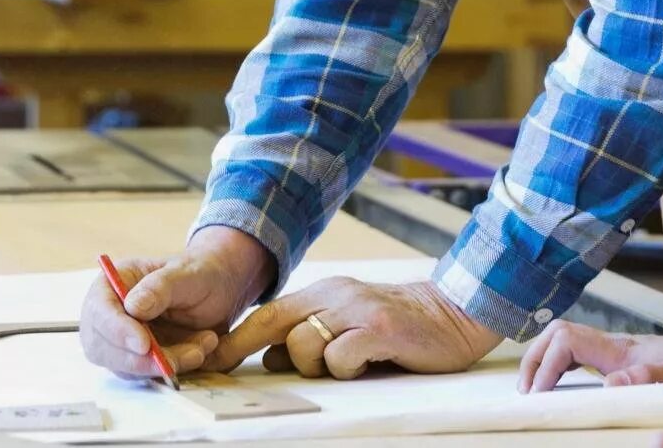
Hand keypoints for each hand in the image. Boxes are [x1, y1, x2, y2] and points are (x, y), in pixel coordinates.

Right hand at [79, 226, 270, 379]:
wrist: (219, 290)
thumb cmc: (200, 273)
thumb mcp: (187, 273)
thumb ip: (160, 287)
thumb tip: (132, 307)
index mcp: (115, 281)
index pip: (100, 309)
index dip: (116, 330)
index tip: (144, 344)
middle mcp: (111, 313)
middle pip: (101, 346)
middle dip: (138, 359)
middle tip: (173, 362)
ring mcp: (121, 339)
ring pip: (124, 366)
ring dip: (160, 366)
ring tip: (199, 350)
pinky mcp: (138, 359)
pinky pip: (145, 374)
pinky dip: (170, 370)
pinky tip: (197, 352)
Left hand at [209, 277, 502, 378]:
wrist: (454, 313)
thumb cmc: (399, 328)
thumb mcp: (347, 328)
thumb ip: (309, 337)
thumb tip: (271, 358)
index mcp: (323, 293)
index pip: (266, 315)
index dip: (235, 340)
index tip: (208, 361)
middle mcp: (334, 295)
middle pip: (274, 324)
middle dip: (253, 351)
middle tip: (243, 368)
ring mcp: (356, 310)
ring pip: (304, 344)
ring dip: (318, 365)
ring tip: (350, 363)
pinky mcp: (379, 329)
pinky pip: (340, 357)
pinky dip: (347, 368)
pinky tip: (369, 364)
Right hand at [519, 320, 662, 404]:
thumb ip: (649, 378)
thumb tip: (611, 384)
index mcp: (621, 349)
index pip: (567, 342)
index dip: (546, 365)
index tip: (539, 394)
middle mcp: (613, 344)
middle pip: (557, 334)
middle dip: (535, 358)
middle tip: (526, 391)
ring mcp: (615, 349)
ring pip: (564, 340)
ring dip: (543, 359)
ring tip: (534, 388)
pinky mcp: (619, 357)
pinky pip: (577, 352)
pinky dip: (559, 364)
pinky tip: (559, 383)